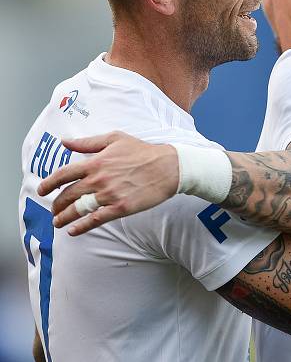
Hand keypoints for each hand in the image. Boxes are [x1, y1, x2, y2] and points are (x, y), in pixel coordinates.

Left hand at [37, 131, 178, 235]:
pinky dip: (81, 227)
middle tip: (53, 209)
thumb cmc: (143, 151)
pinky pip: (96, 220)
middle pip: (68, 195)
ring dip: (64, 218)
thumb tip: (66, 141)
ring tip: (58, 223)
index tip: (42, 190)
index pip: (63, 174)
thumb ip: (88, 142)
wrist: (169, 167)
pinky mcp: (121, 207)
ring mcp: (109, 195)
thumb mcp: (115, 139)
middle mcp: (98, 179)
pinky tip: (73, 231)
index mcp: (95, 162)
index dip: (48, 183)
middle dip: (56, 204)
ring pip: (78, 209)